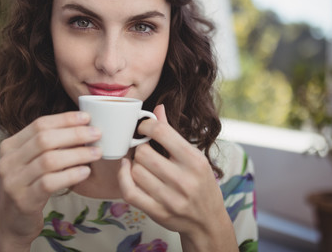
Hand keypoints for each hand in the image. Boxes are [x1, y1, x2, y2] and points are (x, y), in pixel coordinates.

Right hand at [0, 112, 101, 249]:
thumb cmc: (30, 186)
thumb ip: (48, 145)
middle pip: (44, 139)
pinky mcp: (23, 200)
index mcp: (9, 146)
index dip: (65, 119)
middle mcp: (7, 161)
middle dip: (74, 134)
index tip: (87, 117)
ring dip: (77, 154)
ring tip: (97, 153)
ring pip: (49, 160)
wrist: (13, 223)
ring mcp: (13, 181)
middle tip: (97, 134)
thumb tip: (82, 125)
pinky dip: (71, 175)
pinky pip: (50, 183)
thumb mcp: (32, 162)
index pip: (39, 124)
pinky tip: (85, 172)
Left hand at [117, 105, 236, 250]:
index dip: (146, 125)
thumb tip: (158, 108)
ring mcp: (170, 199)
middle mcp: (184, 180)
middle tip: (144, 150)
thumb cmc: (200, 184)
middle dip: (140, 148)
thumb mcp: (193, 157)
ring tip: (142, 164)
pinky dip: (123, 178)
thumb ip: (172, 133)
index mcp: (195, 161)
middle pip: (143, 153)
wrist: (207, 221)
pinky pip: (129, 191)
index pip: (162, 132)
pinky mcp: (157, 212)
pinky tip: (127, 170)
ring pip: (135, 170)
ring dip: (134, 165)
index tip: (144, 128)